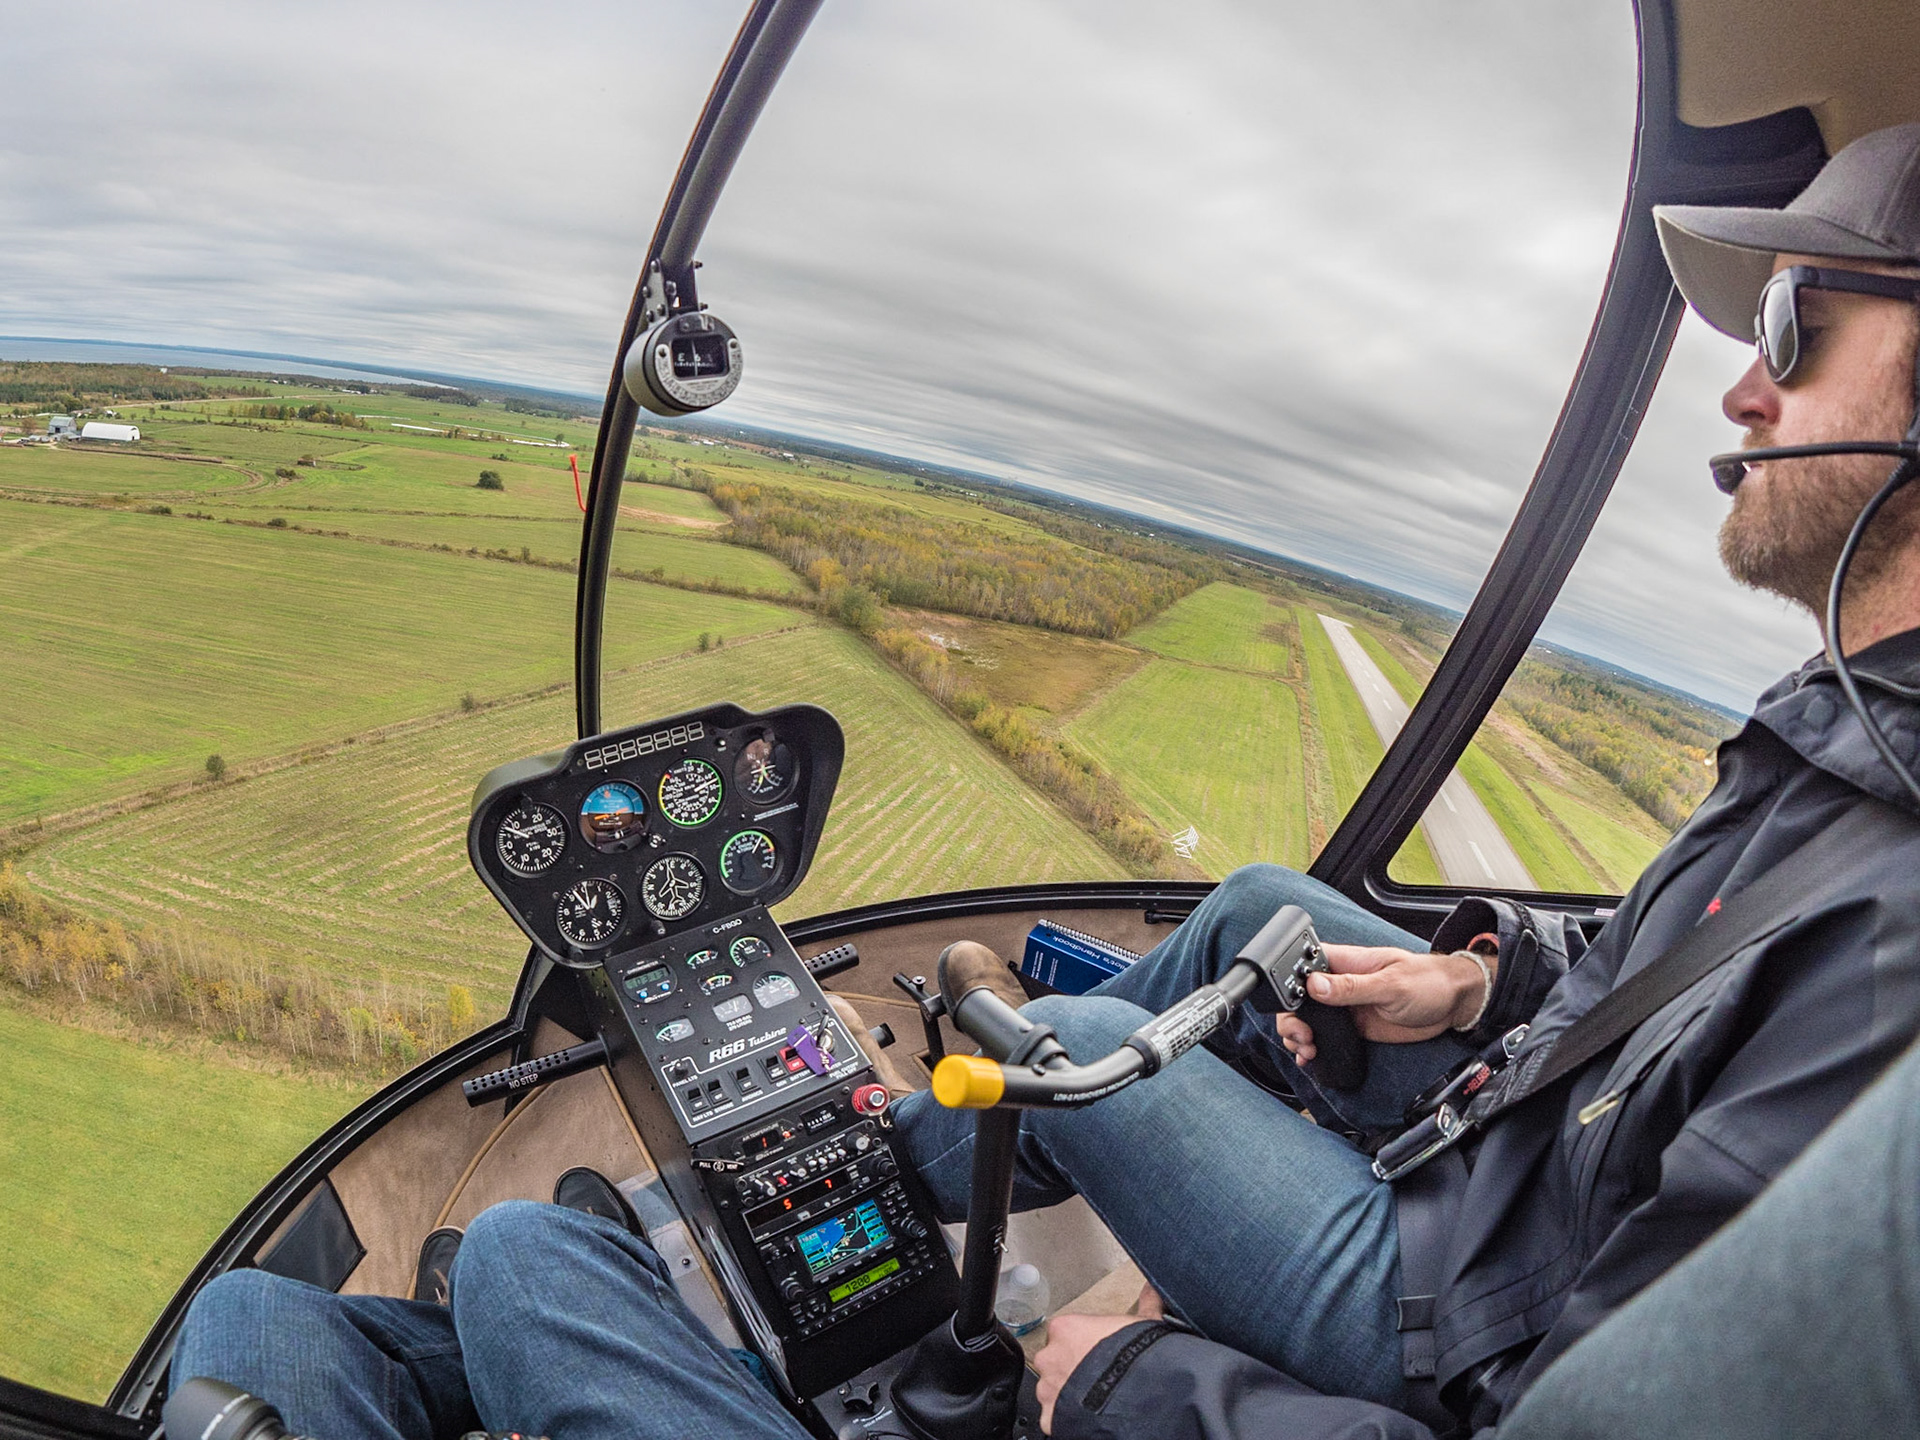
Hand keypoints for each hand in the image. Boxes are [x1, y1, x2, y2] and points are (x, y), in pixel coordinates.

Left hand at [1035, 1285, 1163, 1432]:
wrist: (1133, 1396)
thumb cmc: (1134, 1357)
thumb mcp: (1144, 1323)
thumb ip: (1146, 1304)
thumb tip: (1155, 1288)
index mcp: (1066, 1329)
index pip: (1065, 1332)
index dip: (1082, 1343)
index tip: (1096, 1352)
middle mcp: (1049, 1357)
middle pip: (1054, 1361)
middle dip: (1071, 1369)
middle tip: (1095, 1377)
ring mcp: (1047, 1389)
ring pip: (1052, 1390)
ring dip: (1067, 1394)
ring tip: (1092, 1400)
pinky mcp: (1050, 1418)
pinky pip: (1054, 1418)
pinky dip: (1066, 1418)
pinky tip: (1086, 1416)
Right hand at [1276, 945, 1486, 1062]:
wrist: (1452, 1005)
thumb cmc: (1427, 982)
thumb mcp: (1389, 984)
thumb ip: (1351, 986)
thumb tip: (1315, 985)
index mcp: (1345, 962)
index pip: (1302, 966)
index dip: (1289, 985)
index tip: (1291, 1006)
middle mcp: (1339, 982)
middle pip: (1298, 998)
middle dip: (1291, 1018)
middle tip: (1302, 1035)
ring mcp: (1345, 1006)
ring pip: (1307, 1019)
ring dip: (1298, 1035)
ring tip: (1307, 1048)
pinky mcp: (1353, 1026)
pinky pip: (1325, 1036)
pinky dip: (1313, 1047)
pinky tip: (1310, 1057)